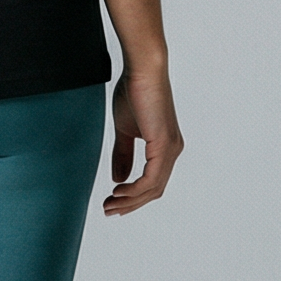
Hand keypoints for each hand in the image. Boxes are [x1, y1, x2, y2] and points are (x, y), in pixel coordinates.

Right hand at [106, 65, 181, 214]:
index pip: (153, 183)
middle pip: (154, 191)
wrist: (142, 70)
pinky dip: (134, 189)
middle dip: (130, 204)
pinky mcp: (164, 145)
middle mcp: (173, 151)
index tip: (112, 202)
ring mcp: (170, 149)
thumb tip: (118, 179)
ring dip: (130, 200)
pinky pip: (150, 178)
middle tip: (108, 210)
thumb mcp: (124, 130)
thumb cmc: (134, 92)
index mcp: (165, 148)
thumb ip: (122, 155)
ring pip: (152, 189)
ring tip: (109, 204)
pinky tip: (118, 191)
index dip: (133, 197)